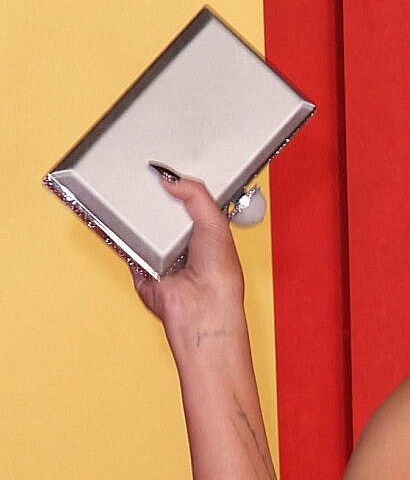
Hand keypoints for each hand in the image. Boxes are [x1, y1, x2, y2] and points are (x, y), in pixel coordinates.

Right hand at [132, 168, 246, 354]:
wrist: (201, 307)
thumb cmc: (220, 276)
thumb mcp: (216, 221)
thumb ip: (195, 193)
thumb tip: (168, 176)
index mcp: (204, 235)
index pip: (187, 203)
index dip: (176, 188)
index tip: (163, 172)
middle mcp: (181, 246)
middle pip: (159, 212)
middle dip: (152, 197)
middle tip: (144, 180)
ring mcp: (159, 257)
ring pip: (140, 226)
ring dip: (135, 214)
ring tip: (132, 196)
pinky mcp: (140, 266)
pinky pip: (125, 244)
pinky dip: (121, 234)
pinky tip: (121, 220)